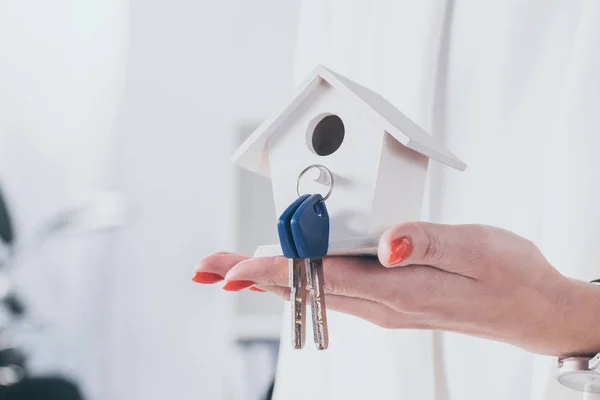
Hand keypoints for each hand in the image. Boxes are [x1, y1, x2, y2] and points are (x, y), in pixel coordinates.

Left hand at [193, 222, 599, 356]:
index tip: (228, 272)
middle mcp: (380, 303)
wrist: (529, 310)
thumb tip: (386, 243)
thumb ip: (428, 243)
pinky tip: (283, 270)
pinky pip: (331, 287)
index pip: (319, 277)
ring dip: (267, 277)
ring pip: (311, 289)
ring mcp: (381, 304)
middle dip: (250, 276)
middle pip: (302, 287)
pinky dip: (298, 276)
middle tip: (206, 268)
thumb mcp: (477, 250)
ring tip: (228, 269)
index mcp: (395, 289)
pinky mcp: (387, 298)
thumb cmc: (508, 276)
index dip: (271, 270)